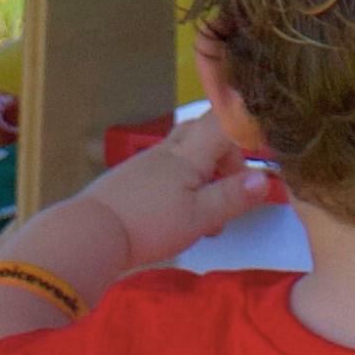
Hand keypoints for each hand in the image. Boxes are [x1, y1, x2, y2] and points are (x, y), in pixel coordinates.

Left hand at [83, 108, 281, 269]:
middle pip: (201, 133)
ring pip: (184, 155)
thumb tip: (265, 178)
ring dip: (204, 177)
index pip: (222, 122)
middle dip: (225, 155)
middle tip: (232, 188)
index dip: (244, 128)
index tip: (260, 151)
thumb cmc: (150, 224)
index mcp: (188, 154)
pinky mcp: (129, 179)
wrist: (90, 233)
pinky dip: (182, 187)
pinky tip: (178, 219)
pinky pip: (165, 171)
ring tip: (208, 219)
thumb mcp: (200, 217)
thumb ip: (233, 196)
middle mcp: (166, 150)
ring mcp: (145, 163)